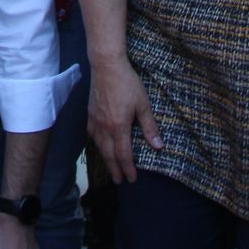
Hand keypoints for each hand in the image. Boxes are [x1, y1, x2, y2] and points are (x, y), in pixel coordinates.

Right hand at [86, 54, 158, 184]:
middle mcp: (104, 127)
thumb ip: (150, 127)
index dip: (128, 168)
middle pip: (109, 155)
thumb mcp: (143, 104)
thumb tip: (158, 147)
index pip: (123, 154)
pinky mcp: (90, 114)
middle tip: (119, 182)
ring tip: (111, 168)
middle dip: (115, 169)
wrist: (106, 66)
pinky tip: (100, 145)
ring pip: (99, 146)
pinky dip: (97, 145)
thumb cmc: (127, 83)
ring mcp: (95, 120)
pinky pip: (92, 135)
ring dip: (106, 159)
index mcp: (118, 126)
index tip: (132, 179)